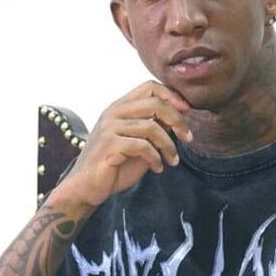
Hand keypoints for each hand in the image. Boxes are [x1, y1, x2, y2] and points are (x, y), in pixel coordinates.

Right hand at [50, 81, 192, 210]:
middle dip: (178, 120)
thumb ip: (154, 128)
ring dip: (169, 146)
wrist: (86, 187)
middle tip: (188, 138)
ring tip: (173, 160)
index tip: (187, 111)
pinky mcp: (109, 145)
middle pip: (155, 103)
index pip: (150, 87)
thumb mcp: (139, 143)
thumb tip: (179, 117)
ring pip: (152, 127)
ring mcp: (109, 128)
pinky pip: (142, 146)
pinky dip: (156, 159)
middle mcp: (113, 113)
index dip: (172, 96)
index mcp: (120, 107)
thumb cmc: (114, 165)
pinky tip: (158, 168)